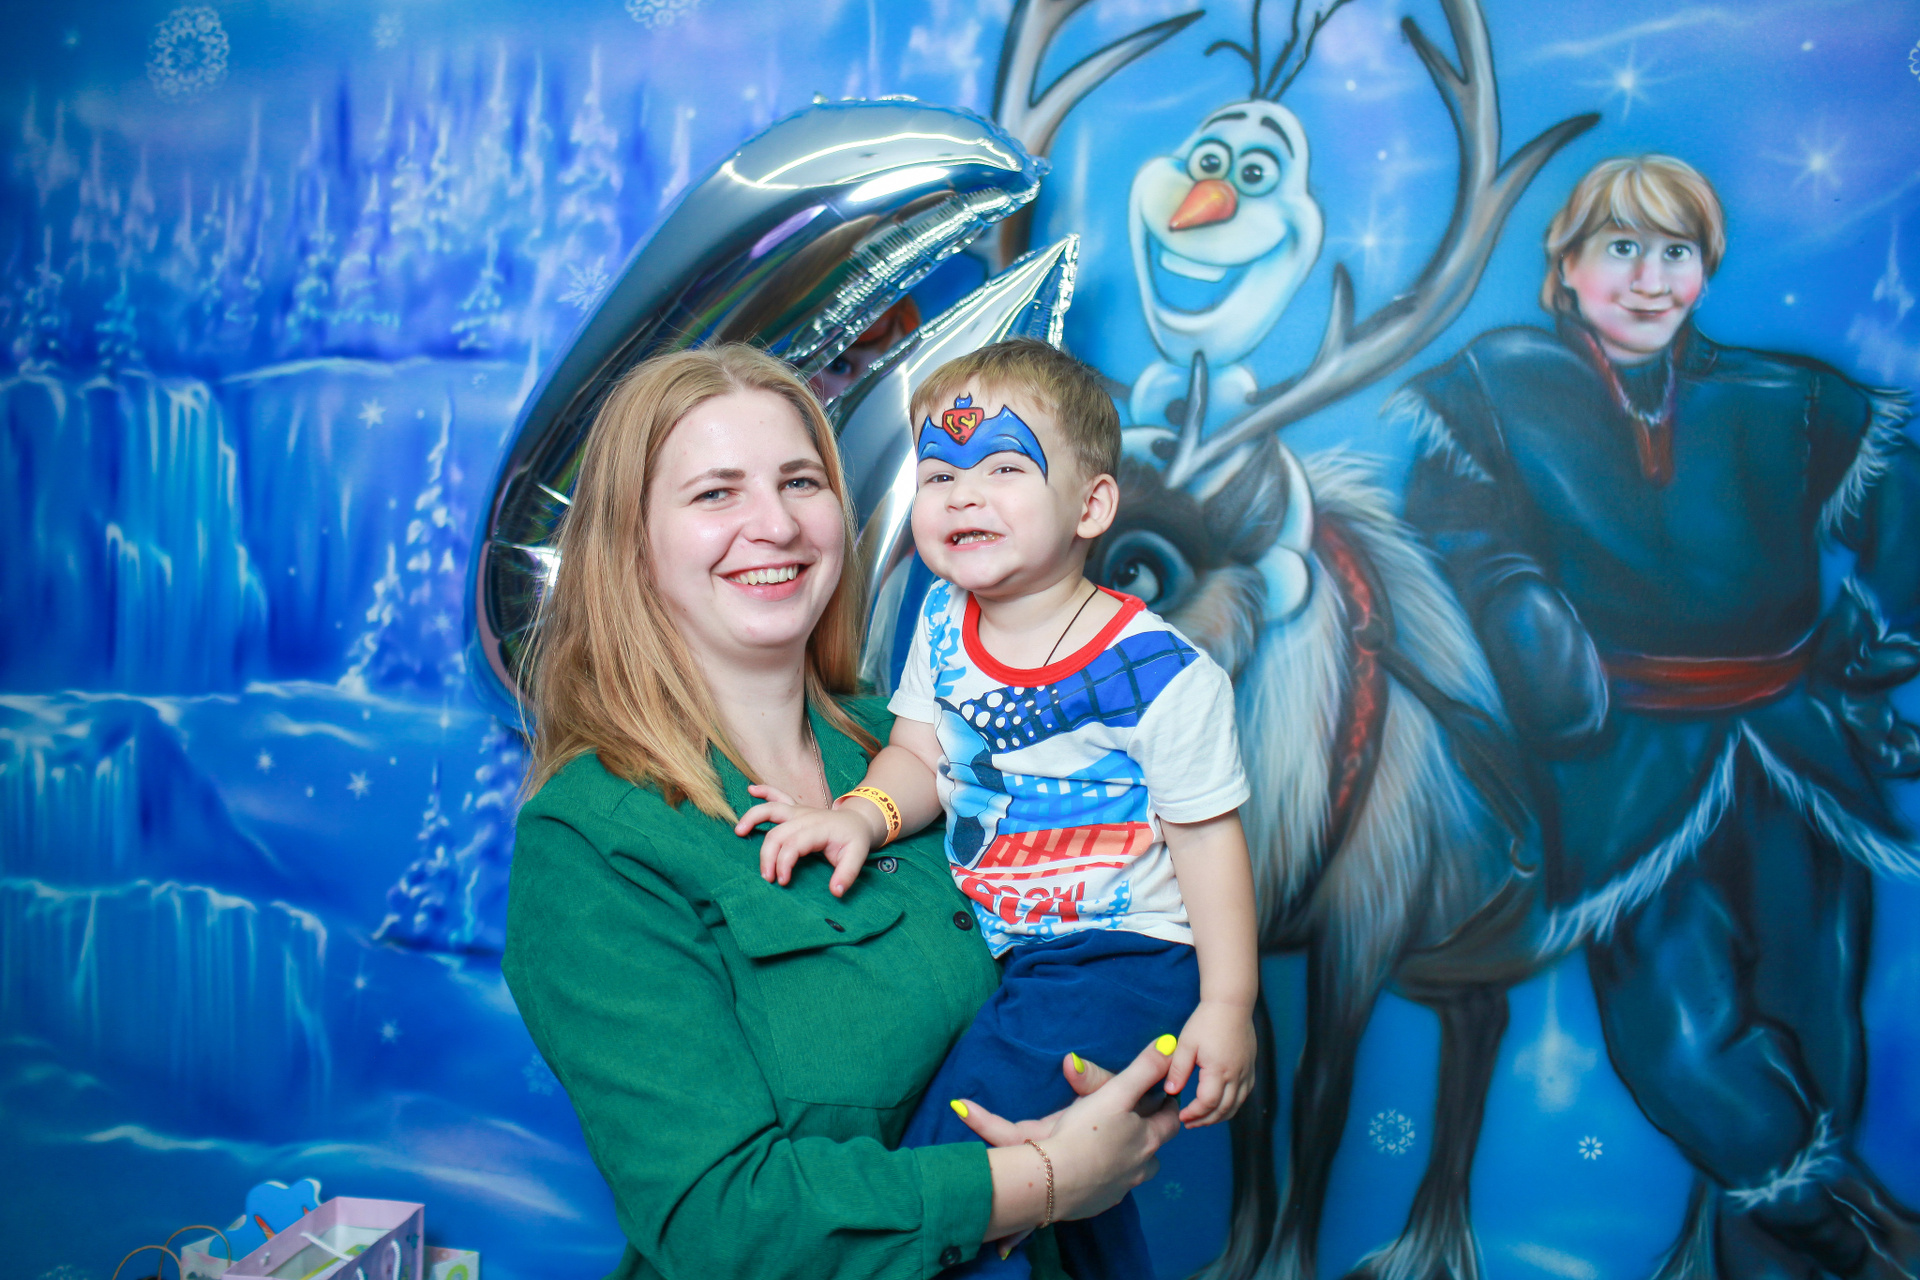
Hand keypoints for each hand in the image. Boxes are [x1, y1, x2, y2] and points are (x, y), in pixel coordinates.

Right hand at [734, 785, 880, 896]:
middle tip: (767, 877)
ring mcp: (799, 811)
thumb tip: (835, 892)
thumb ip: (847, 875)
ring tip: (740, 832)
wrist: (859, 821)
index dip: (784, 863)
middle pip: (777, 834)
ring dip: (754, 818)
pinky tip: (751, 790)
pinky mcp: (795, 809)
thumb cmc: (855, 840)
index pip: (793, 845)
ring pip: (771, 810)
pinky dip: (764, 791)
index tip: (783, 882)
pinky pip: (778, 795)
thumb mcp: (858, 857)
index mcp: (818, 828)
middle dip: (767, 856)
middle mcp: (805, 817)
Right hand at [955, 1037, 1182, 1235]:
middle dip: (1150, 1136)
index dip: (1168, 1106)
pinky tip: (1090, 1168)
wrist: (1053, 1180)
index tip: (1164, 1096)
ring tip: (1114, 1146)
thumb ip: (1142, 1069)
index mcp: (1148, 1139)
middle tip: (1138, 1121)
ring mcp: (1120, 1188)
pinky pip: (1110, 1188)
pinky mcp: (1099, 1202)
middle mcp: (1140, 1167)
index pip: (1170, 1120)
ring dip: (1130, 1159)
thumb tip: (1169, 1044)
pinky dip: (1105, 1177)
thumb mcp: (1115, 1092)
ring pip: (1135, 1173)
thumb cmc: (1086, 1131)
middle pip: (1156, 1152)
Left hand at [1165, 1000, 1254, 1125]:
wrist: (1231, 1003)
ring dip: (1220, 1116)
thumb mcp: (1186, 1044)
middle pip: (1224, 1109)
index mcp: (1219, 1071)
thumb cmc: (1206, 1021)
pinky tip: (1221, 1104)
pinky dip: (1233, 1105)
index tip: (1182, 1116)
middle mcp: (1236, 1075)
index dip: (1194, 1114)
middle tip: (1191, 1123)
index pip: (1208, 1103)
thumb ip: (1178, 1070)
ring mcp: (1246, 1072)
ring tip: (1204, 1119)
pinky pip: (1244, 1094)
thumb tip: (1170, 1091)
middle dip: (1206, 1120)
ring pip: (1237, 1105)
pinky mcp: (1250, 1067)